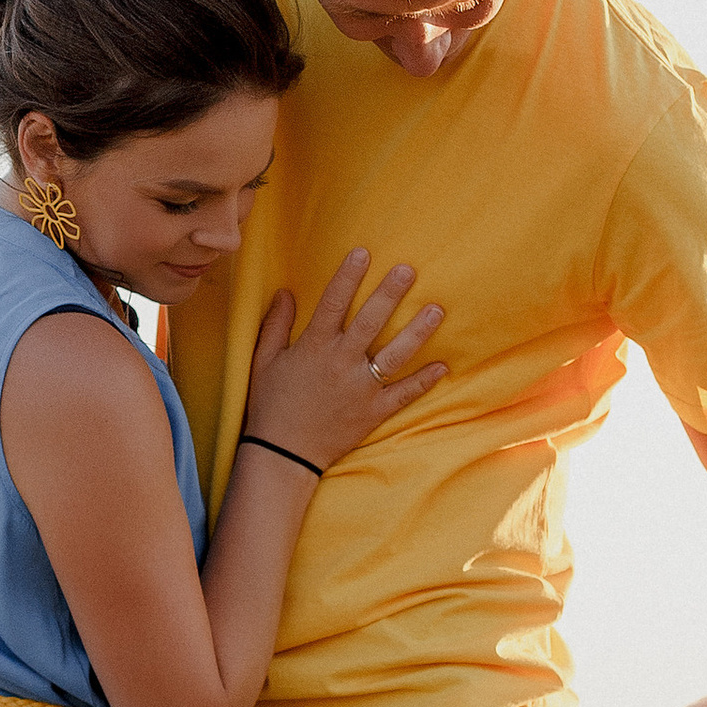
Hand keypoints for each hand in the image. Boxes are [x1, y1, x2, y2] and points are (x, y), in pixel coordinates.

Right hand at [240, 248, 446, 470]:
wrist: (283, 454)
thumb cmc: (270, 404)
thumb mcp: (263, 361)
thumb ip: (275, 325)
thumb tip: (285, 292)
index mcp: (313, 348)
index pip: (332, 303)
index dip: (347, 277)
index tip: (362, 253)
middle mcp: (340, 364)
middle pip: (369, 322)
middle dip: (389, 294)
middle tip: (408, 270)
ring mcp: (360, 389)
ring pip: (394, 355)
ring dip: (417, 332)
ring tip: (437, 309)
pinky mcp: (372, 412)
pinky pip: (402, 395)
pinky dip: (423, 382)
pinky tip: (442, 366)